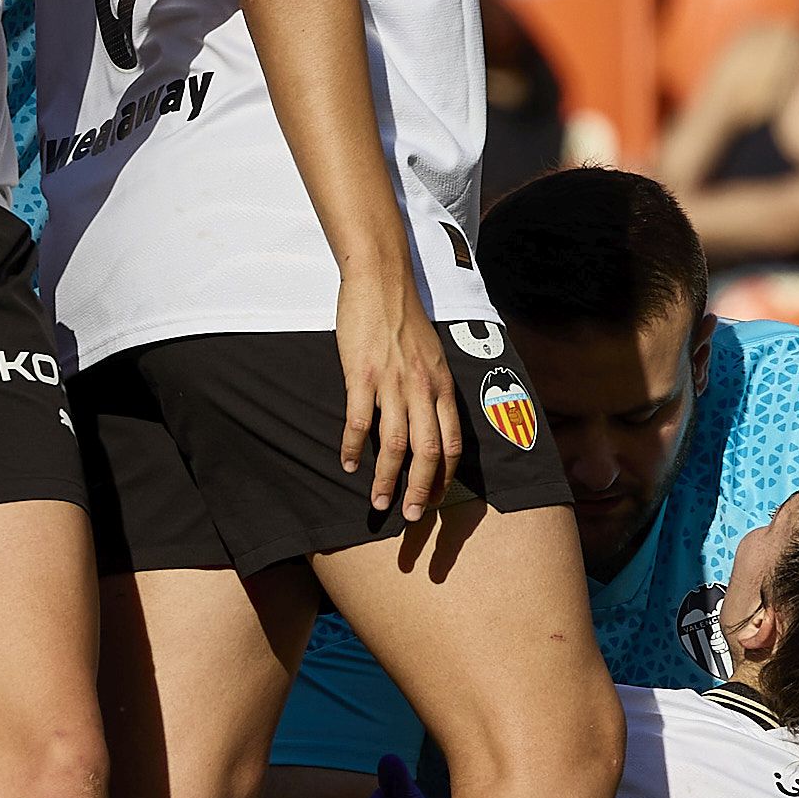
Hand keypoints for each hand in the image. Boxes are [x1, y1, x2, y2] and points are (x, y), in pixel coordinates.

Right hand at [335, 268, 459, 518]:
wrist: (381, 279)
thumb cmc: (404, 317)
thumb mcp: (431, 355)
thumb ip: (432, 389)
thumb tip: (429, 422)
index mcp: (442, 386)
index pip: (451, 444)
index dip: (444, 479)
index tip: (433, 501)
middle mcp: (422, 389)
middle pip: (427, 453)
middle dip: (419, 492)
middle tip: (409, 518)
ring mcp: (392, 383)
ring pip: (394, 445)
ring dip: (386, 480)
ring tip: (378, 504)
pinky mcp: (362, 375)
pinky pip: (358, 422)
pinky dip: (352, 448)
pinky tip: (347, 465)